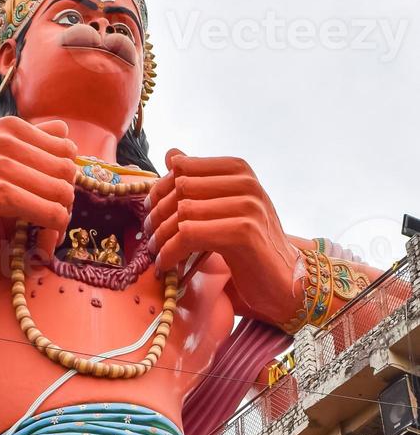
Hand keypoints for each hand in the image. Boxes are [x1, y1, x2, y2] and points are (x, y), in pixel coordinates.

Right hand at [0, 117, 76, 250]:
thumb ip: (25, 141)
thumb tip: (67, 133)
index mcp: (8, 126)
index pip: (66, 148)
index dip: (62, 177)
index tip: (48, 198)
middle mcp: (6, 138)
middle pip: (67, 170)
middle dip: (64, 199)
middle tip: (49, 219)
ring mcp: (0, 165)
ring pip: (61, 192)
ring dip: (59, 218)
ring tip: (44, 231)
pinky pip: (47, 212)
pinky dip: (50, 229)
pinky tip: (40, 239)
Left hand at [144, 150, 302, 324]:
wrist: (284, 281)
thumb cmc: (249, 246)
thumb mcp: (224, 208)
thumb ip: (199, 182)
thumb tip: (171, 153)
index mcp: (239, 170)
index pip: (183, 167)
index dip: (160, 190)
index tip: (150, 212)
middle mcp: (246, 183)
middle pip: (180, 189)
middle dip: (157, 216)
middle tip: (149, 238)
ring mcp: (247, 206)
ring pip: (182, 212)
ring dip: (161, 237)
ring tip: (156, 253)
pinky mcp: (243, 232)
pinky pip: (189, 235)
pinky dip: (170, 252)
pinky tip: (166, 266)